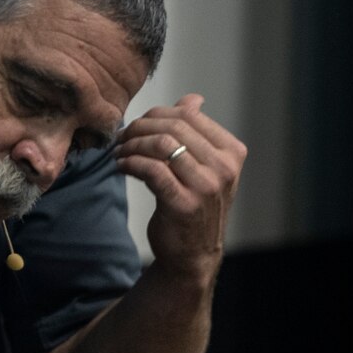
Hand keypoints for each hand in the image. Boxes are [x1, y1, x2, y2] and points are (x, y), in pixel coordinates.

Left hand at [113, 95, 245, 280]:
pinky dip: (131, 163)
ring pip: (162, 145)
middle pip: (175, 127)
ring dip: (133, 144)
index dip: (158, 114)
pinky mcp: (183, 204)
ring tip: (120, 151)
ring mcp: (206, 187)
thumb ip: (198, 132)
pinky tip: (121, 166)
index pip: (190, 116)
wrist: (193, 254)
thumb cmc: (196, 207)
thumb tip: (193, 99)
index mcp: (232, 153)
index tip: (139, 124)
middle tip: (123, 136)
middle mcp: (223, 169)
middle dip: (141, 126)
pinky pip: (151, 169)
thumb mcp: (205, 167)